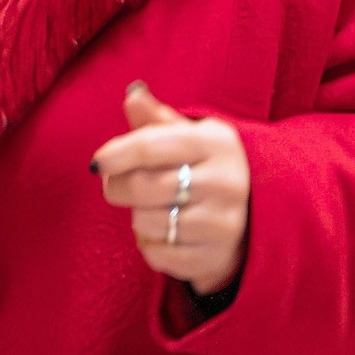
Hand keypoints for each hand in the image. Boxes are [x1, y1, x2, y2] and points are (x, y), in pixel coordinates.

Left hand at [93, 81, 250, 297]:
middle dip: (117, 187)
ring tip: (150, 208)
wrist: (257, 219)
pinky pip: (157, 254)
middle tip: (115, 185)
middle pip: (142, 186)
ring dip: (137, 217)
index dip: (116, 154)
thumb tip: (132, 95)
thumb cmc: (209, 169)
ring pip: (146, 222)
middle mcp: (224, 182)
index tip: (97, 162)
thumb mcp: (192, 136)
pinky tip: (164, 232)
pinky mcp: (215, 258)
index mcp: (216, 143)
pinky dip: (149, 245)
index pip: (151, 146)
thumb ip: (157, 119)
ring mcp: (223, 224)